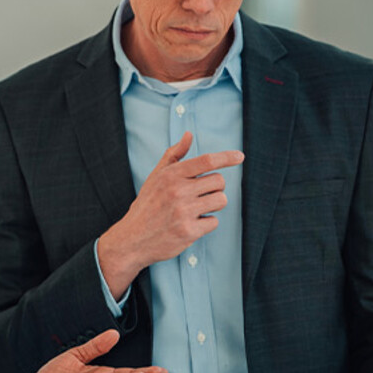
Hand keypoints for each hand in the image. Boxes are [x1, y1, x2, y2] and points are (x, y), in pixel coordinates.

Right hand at [97, 132, 244, 294]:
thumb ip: (174, 155)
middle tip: (202, 195)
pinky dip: (206, 223)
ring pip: (220, 200)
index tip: (240, 156)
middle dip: (215, 188)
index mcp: (171, 175)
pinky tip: (191, 224)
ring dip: (213, 205)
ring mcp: (183, 211)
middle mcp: (178, 191)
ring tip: (197, 209)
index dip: (226, 157)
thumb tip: (188, 134)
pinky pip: (214, 221)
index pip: (206, 160)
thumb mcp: (156, 176)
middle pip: (219, 181)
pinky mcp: (188, 231)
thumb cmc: (147, 205)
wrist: (132, 238)